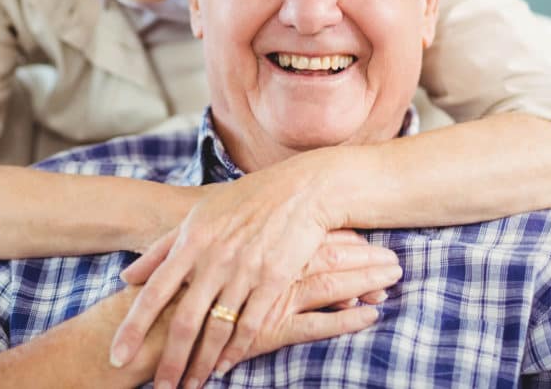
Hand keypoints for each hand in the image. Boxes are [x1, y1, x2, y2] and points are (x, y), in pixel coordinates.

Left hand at [109, 159, 392, 387]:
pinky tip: (223, 367)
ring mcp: (245, 272)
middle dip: (170, 360)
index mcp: (191, 241)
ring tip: (190, 385)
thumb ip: (160, 249)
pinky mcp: (274, 282)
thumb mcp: (197, 216)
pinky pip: (250, 326)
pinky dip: (235, 351)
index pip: (153, 292)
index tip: (117, 356)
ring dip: (201, 363)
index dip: (133, 327)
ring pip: (217, 330)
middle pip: (184, 321)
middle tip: (161, 387)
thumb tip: (125, 277)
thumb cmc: (244, 202)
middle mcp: (214, 259)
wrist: (300, 192)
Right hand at [183, 238, 398, 386]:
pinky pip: (315, 323)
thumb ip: (228, 236)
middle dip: (364, 256)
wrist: (153, 316)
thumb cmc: (178, 281)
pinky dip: (344, 320)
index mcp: (258, 241)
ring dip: (363, 281)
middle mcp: (268, 263)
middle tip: (396, 258)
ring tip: (395, 278)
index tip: (371, 238)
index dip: (344, 238)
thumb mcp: (202, 244)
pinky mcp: (269, 326)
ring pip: (328, 284)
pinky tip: (371, 316)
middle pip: (328, 255)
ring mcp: (271, 295)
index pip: (312, 235)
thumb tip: (252, 224)